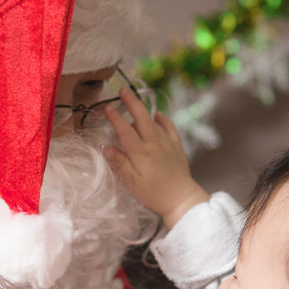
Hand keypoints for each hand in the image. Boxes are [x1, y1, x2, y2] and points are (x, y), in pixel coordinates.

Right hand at [104, 87, 209, 229]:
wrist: (181, 198)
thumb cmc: (154, 193)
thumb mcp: (132, 183)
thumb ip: (120, 164)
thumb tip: (107, 147)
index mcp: (140, 152)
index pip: (124, 130)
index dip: (115, 118)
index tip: (107, 107)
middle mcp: (154, 143)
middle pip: (141, 117)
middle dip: (131, 102)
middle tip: (123, 90)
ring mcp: (167, 143)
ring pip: (153, 121)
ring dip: (143, 111)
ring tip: (134, 104)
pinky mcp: (177, 146)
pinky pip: (169, 127)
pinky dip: (163, 119)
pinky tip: (158, 115)